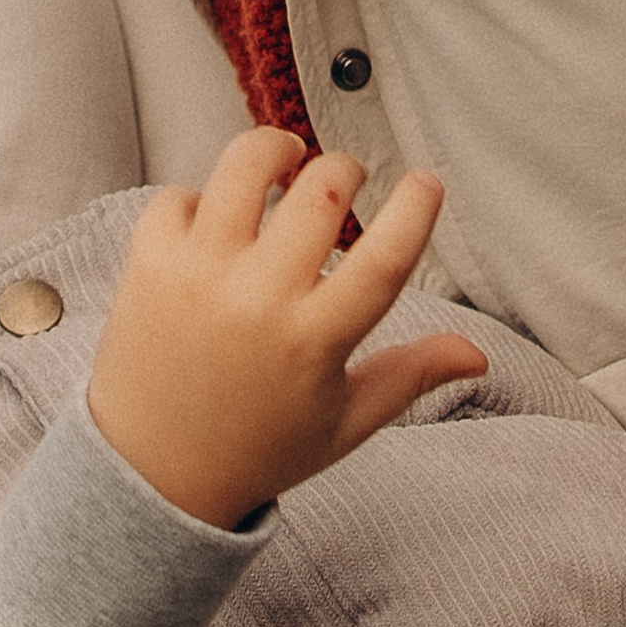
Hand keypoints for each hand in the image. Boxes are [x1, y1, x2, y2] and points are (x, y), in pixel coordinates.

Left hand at [87, 127, 488, 528]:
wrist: (153, 476)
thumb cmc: (257, 450)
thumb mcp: (344, 422)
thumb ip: (411, 376)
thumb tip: (477, 354)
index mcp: (316, 340)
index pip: (386, 256)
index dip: (417, 207)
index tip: (426, 182)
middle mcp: (258, 300)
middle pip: (322, 193)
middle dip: (346, 171)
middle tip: (346, 178)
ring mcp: (198, 276)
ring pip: (245, 168)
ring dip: (275, 150)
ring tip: (285, 158)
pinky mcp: (148, 265)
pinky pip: (179, 196)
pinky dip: (202, 197)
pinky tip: (218, 217)